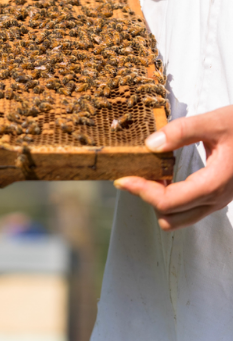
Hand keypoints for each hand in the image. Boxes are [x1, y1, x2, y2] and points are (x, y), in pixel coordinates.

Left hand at [115, 105, 232, 230]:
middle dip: (147, 198)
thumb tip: (150, 144)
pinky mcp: (219, 195)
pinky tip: (164, 175)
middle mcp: (217, 199)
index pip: (168, 201)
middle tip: (133, 175)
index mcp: (215, 183)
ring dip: (159, 202)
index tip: (122, 178)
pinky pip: (189, 209)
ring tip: (148, 175)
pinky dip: (171, 199)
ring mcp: (219, 200)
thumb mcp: (215, 121)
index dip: (141, 191)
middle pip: (170, 217)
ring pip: (180, 218)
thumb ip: (181, 131)